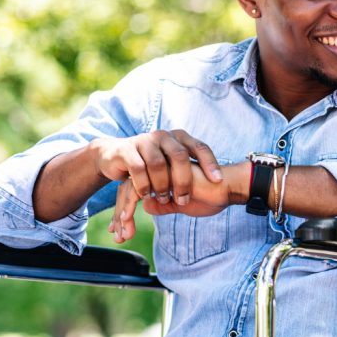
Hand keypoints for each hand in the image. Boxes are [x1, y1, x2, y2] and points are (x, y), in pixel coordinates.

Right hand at [92, 129, 222, 205]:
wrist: (115, 157)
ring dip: (162, 185)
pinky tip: (146, 196)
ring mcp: (144, 141)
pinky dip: (144, 184)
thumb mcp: (172, 167)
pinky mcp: (126, 150)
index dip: (210, 163)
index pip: (200, 147)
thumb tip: (221, 184)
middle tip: (184, 200)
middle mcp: (163, 136)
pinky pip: (138, 168)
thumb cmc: (151, 165)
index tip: (218, 181)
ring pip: (158, 164)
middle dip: (183, 181)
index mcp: (179, 138)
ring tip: (164, 199)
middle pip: (179, 156)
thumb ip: (190, 173)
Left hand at [109, 163, 238, 242]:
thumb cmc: (212, 196)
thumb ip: (165, 204)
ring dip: (122, 213)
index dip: (128, 210)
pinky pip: (137, 189)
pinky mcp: (160, 173)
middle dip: (121, 214)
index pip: (137, 192)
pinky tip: (126, 220)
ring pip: (129, 189)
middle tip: (118, 234)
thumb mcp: (183, 205)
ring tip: (122, 233)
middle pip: (129, 190)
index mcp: (163, 177)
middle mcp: (158, 170)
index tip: (122, 230)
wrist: (227, 188)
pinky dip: (129, 206)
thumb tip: (146, 206)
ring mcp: (158, 169)